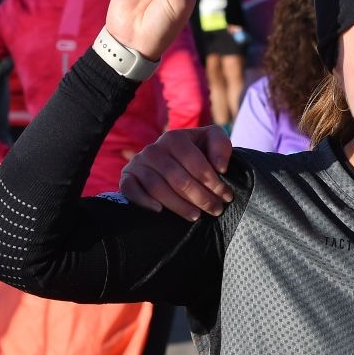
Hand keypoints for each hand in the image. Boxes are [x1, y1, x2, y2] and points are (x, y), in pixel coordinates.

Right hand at [118, 125, 233, 220]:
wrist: (171, 159)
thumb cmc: (196, 151)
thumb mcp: (211, 140)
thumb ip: (221, 146)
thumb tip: (220, 168)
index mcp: (175, 138)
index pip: (195, 162)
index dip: (213, 182)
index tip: (226, 197)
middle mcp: (154, 149)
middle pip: (178, 178)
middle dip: (201, 197)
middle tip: (216, 210)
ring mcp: (138, 163)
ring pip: (158, 188)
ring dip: (179, 205)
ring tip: (196, 216)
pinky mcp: (127, 177)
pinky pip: (131, 189)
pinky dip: (144, 201)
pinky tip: (159, 211)